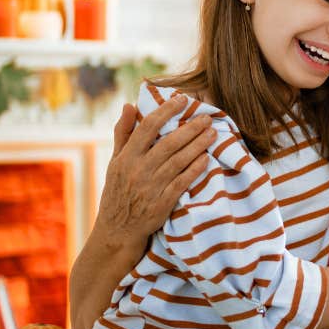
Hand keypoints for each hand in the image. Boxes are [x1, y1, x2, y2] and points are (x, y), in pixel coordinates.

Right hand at [94, 95, 214, 247]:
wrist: (117, 229)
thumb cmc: (118, 191)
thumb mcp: (115, 162)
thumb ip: (123, 133)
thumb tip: (129, 105)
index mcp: (126, 157)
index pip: (147, 128)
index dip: (165, 111)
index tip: (182, 99)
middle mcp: (138, 170)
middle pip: (169, 143)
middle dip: (190, 128)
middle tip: (208, 117)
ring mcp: (151, 187)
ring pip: (179, 161)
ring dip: (198, 145)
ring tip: (213, 133)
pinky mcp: (162, 203)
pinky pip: (183, 182)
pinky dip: (195, 169)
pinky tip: (207, 158)